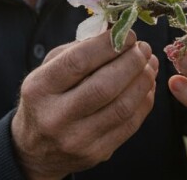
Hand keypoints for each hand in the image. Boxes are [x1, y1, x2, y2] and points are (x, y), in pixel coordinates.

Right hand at [11, 30, 158, 179]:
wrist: (36, 151)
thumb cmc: (46, 99)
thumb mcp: (49, 70)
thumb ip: (79, 49)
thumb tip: (117, 32)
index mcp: (39, 89)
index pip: (78, 61)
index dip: (109, 45)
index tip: (128, 34)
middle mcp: (56, 117)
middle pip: (105, 86)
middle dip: (132, 62)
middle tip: (143, 48)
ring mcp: (78, 139)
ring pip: (123, 107)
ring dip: (143, 80)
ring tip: (149, 64)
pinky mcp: (97, 153)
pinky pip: (131, 124)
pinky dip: (144, 100)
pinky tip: (148, 85)